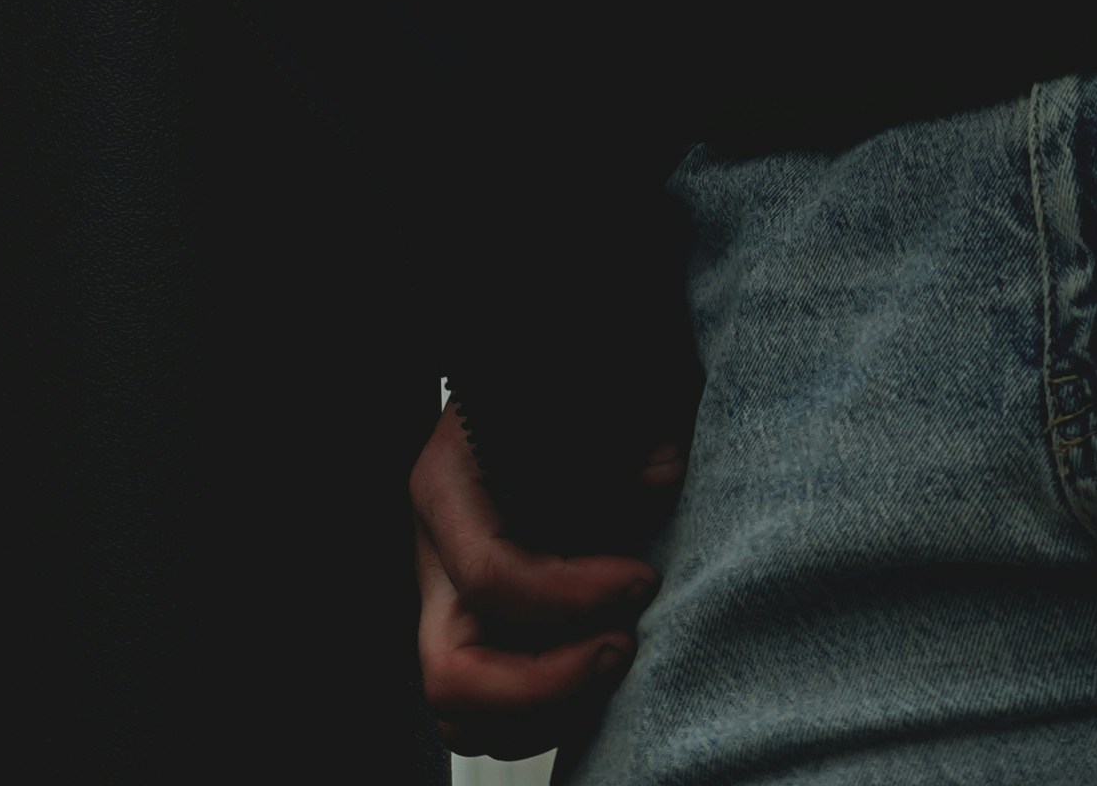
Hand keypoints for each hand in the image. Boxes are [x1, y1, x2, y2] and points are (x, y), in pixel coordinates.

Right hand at [411, 399, 680, 758]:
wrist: (583, 377)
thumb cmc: (586, 384)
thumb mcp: (600, 397)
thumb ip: (621, 443)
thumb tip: (659, 479)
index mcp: (447, 485)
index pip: (490, 576)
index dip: (572, 597)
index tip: (642, 579)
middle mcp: (437, 556)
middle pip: (452, 672)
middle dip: (546, 687)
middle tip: (622, 648)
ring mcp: (452, 604)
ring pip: (466, 716)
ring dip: (550, 714)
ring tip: (617, 659)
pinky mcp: (482, 635)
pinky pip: (491, 718)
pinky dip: (546, 718)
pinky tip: (603, 670)